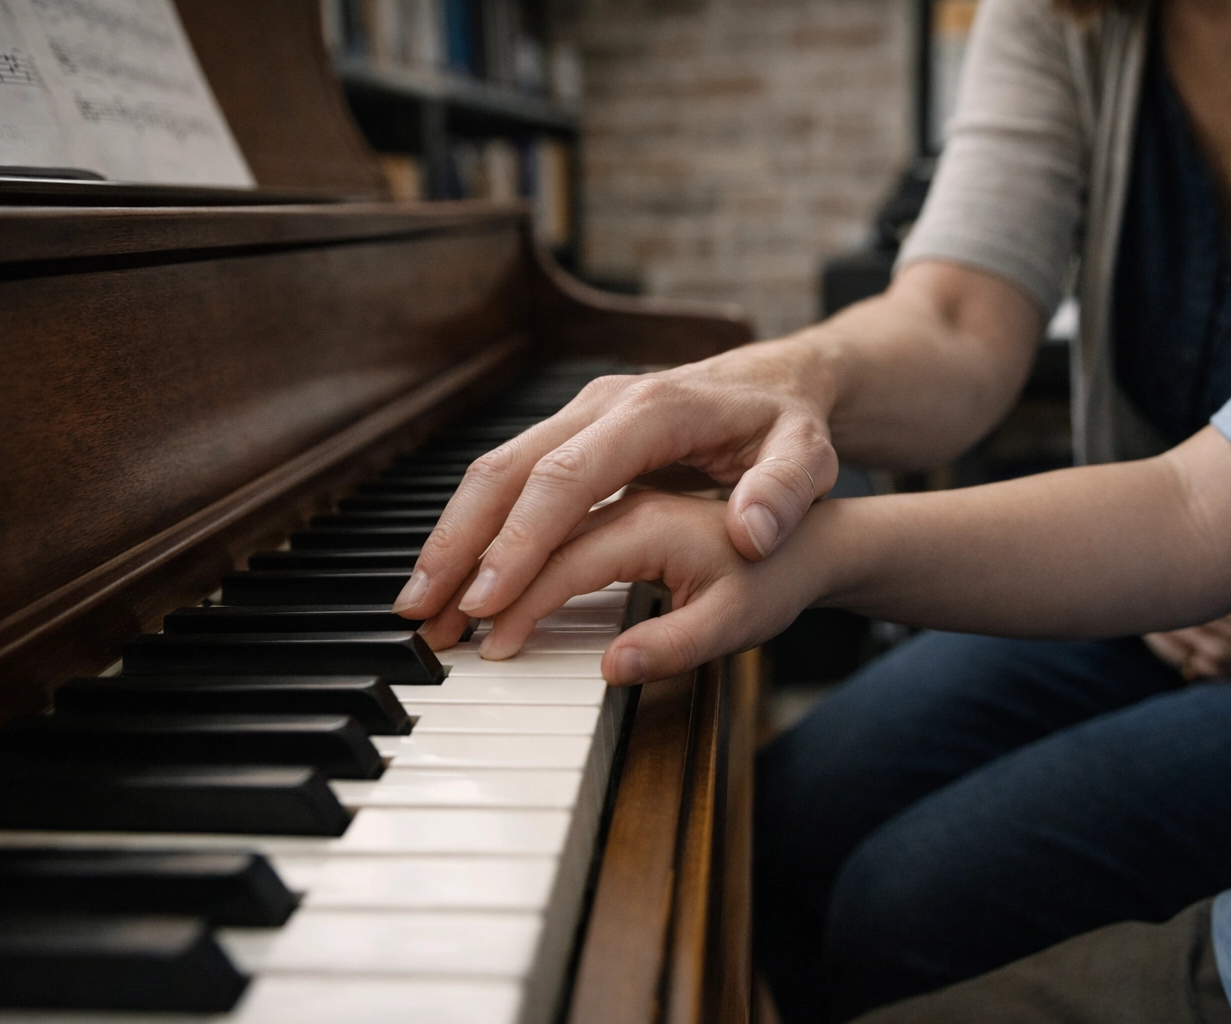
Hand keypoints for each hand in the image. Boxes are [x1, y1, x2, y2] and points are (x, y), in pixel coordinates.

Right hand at [394, 339, 839, 647]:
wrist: (785, 383)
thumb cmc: (793, 425)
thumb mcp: (811, 457)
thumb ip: (784, 492)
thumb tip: (750, 532)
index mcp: (654, 412)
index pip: (568, 477)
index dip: (521, 539)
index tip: (486, 599)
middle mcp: (604, 405)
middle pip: (509, 470)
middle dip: (459, 543)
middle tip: (421, 614)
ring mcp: (583, 415)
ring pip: (497, 470)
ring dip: (453, 537)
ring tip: (419, 605)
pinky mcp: (576, 432)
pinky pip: (512, 476)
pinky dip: (475, 525)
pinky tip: (457, 571)